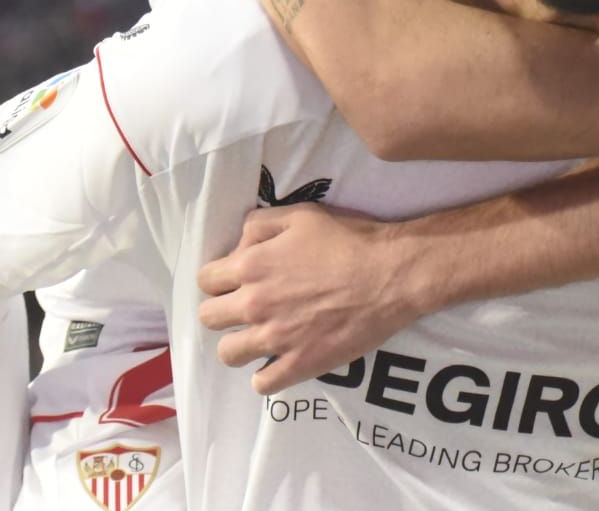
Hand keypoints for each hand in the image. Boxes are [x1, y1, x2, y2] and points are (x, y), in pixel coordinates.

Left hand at [195, 203, 424, 393]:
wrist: (392, 274)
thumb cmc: (350, 239)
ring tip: (262, 337)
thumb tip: (239, 244)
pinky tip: (280, 362)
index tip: (236, 281)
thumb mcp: (303, 215)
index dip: (219, 279)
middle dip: (224, 311)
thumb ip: (261, 224)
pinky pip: (262, 383)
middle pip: (209, 318)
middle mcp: (255, 304)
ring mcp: (275, 338)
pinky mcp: (299, 364)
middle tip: (249, 308)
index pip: (205, 280)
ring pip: (229, 354)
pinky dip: (266, 375)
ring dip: (240, 345)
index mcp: (252, 265)